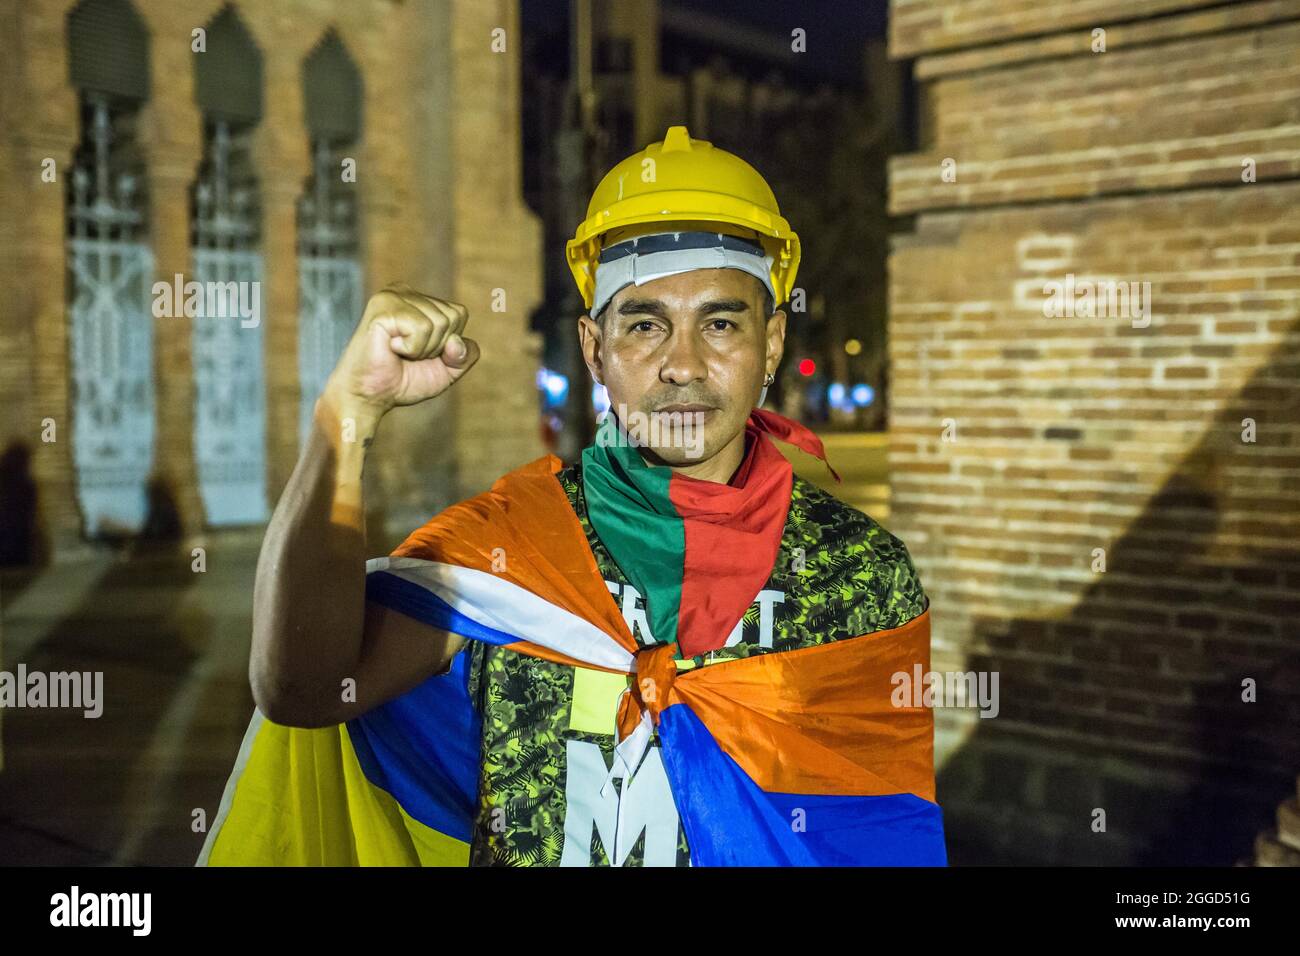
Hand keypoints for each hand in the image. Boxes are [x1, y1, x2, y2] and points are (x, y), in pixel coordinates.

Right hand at [324, 283, 480, 419]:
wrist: (370, 397)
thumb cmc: (404, 380)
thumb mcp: (447, 370)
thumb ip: (465, 354)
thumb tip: (456, 341)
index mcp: (418, 299)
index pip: (459, 314)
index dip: (448, 343)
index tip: (420, 352)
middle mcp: (404, 291)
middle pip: (452, 317)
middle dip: (436, 347)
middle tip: (407, 355)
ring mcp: (392, 296)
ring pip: (439, 323)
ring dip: (422, 349)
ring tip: (398, 351)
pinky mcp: (383, 307)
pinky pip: (422, 328)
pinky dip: (411, 348)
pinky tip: (390, 348)